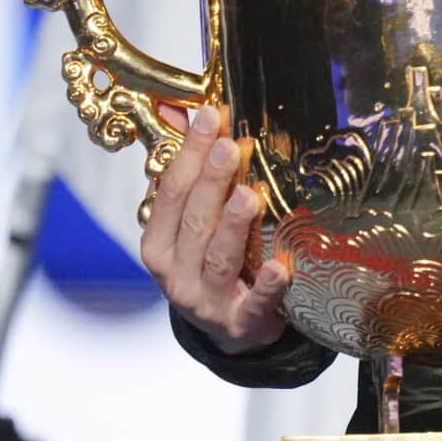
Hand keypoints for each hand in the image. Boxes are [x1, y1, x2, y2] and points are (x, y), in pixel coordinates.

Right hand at [142, 103, 287, 353]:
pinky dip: (266, 287)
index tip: (211, 117)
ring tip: (248, 195)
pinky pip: (254, 304)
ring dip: (233, 226)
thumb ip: (192, 173)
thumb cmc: (211, 266)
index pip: (172, 193)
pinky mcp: (240, 323)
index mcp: (160, 244)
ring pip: (218, 258)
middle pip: (194, 222)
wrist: (229, 331)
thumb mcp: (193, 224)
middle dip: (211, 183)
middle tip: (230, 147)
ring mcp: (207, 300)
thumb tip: (185, 110)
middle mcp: (176, 273)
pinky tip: (280, 266)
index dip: (189, 154)